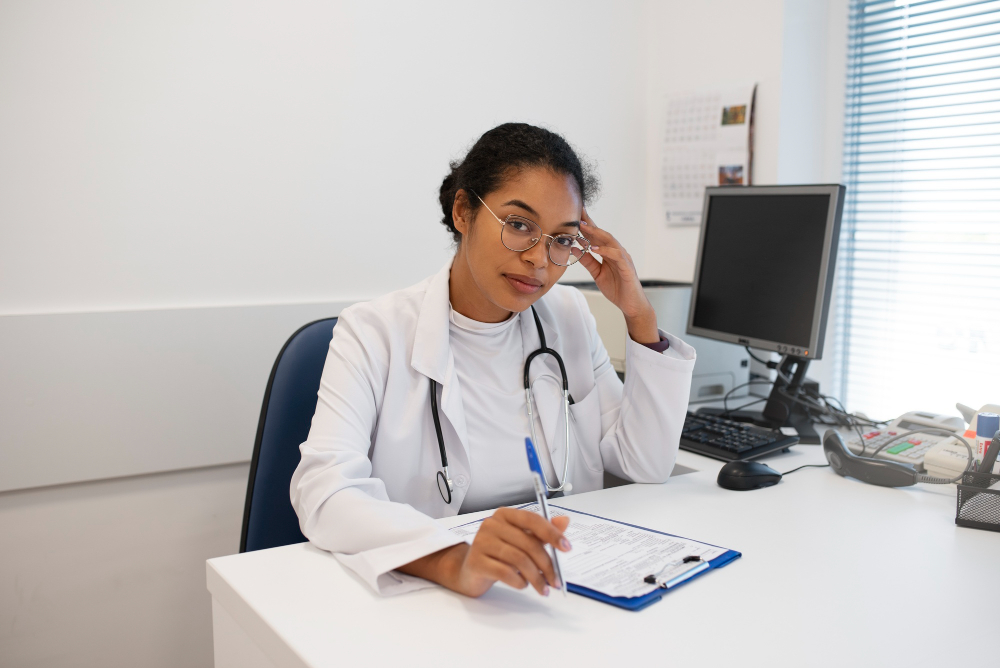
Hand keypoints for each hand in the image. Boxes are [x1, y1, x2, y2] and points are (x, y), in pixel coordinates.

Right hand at [398, 507, 570, 596]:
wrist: (470, 571)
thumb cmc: (499, 554)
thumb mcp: (522, 541)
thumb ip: (542, 532)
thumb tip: (564, 521)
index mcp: (505, 515)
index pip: (533, 520)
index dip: (552, 533)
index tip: (567, 548)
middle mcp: (491, 524)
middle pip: (528, 543)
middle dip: (547, 564)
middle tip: (556, 581)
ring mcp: (481, 542)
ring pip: (519, 560)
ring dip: (536, 578)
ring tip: (542, 588)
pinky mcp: (476, 561)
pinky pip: (505, 572)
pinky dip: (519, 582)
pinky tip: (523, 585)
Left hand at [577, 210, 659, 343]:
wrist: (631, 304)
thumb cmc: (617, 288)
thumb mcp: (597, 273)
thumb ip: (587, 261)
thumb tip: (574, 249)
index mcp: (609, 253)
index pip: (596, 236)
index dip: (586, 226)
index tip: (574, 216)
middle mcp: (616, 252)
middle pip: (603, 234)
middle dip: (590, 224)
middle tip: (578, 214)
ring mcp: (623, 258)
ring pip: (610, 241)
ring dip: (597, 234)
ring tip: (584, 228)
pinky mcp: (627, 267)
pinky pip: (616, 255)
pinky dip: (605, 250)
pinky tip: (595, 248)